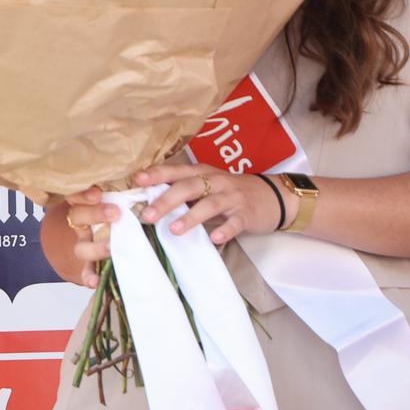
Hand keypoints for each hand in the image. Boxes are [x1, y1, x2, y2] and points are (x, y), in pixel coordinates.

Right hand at [47, 187, 118, 287]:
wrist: (95, 237)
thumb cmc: (113, 209)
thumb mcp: (114, 195)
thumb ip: (123, 189)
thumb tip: (145, 177)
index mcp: (85, 202)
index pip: (77, 194)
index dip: (83, 194)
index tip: (97, 193)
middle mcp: (80, 223)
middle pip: (78, 216)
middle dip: (95, 214)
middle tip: (115, 213)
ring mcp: (83, 244)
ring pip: (81, 246)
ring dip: (95, 247)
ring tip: (111, 247)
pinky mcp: (88, 264)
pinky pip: (85, 271)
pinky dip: (89, 276)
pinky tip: (95, 281)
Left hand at [132, 164, 275, 243]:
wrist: (272, 195)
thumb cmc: (229, 192)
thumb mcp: (207, 186)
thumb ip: (183, 192)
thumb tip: (148, 202)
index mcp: (202, 172)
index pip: (176, 171)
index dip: (157, 174)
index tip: (137, 180)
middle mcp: (216, 181)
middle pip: (189, 187)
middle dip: (166, 200)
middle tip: (147, 215)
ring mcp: (232, 197)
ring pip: (210, 204)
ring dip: (191, 216)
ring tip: (174, 230)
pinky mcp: (246, 213)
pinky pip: (235, 222)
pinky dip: (225, 230)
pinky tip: (214, 238)